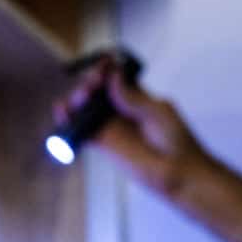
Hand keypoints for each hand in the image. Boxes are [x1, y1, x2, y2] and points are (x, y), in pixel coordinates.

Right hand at [54, 61, 208, 197]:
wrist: (178, 173)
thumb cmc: (176, 142)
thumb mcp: (157, 112)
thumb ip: (133, 97)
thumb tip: (114, 77)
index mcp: (136, 96)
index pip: (113, 76)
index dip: (105, 70)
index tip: (103, 68)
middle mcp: (121, 109)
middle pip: (96, 90)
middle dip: (90, 84)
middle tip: (91, 88)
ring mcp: (112, 127)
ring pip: (86, 108)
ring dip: (76, 100)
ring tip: (78, 101)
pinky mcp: (105, 144)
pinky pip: (82, 130)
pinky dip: (70, 122)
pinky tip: (62, 113)